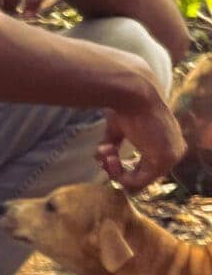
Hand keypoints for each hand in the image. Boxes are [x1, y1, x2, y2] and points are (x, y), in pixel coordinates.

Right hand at [98, 71, 185, 191]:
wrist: (134, 93)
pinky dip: (119, 174)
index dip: (123, 166)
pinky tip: (111, 157)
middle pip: (143, 177)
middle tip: (103, 153)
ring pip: (138, 181)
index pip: (147, 168)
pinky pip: (137, 182)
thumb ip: (114, 144)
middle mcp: (175, 151)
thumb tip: (99, 158)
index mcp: (170, 143)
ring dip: (115, 170)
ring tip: (106, 152)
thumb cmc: (126, 105)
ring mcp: (172, 158)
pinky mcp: (164, 162)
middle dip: (117, 169)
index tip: (106, 151)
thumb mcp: (118, 129)